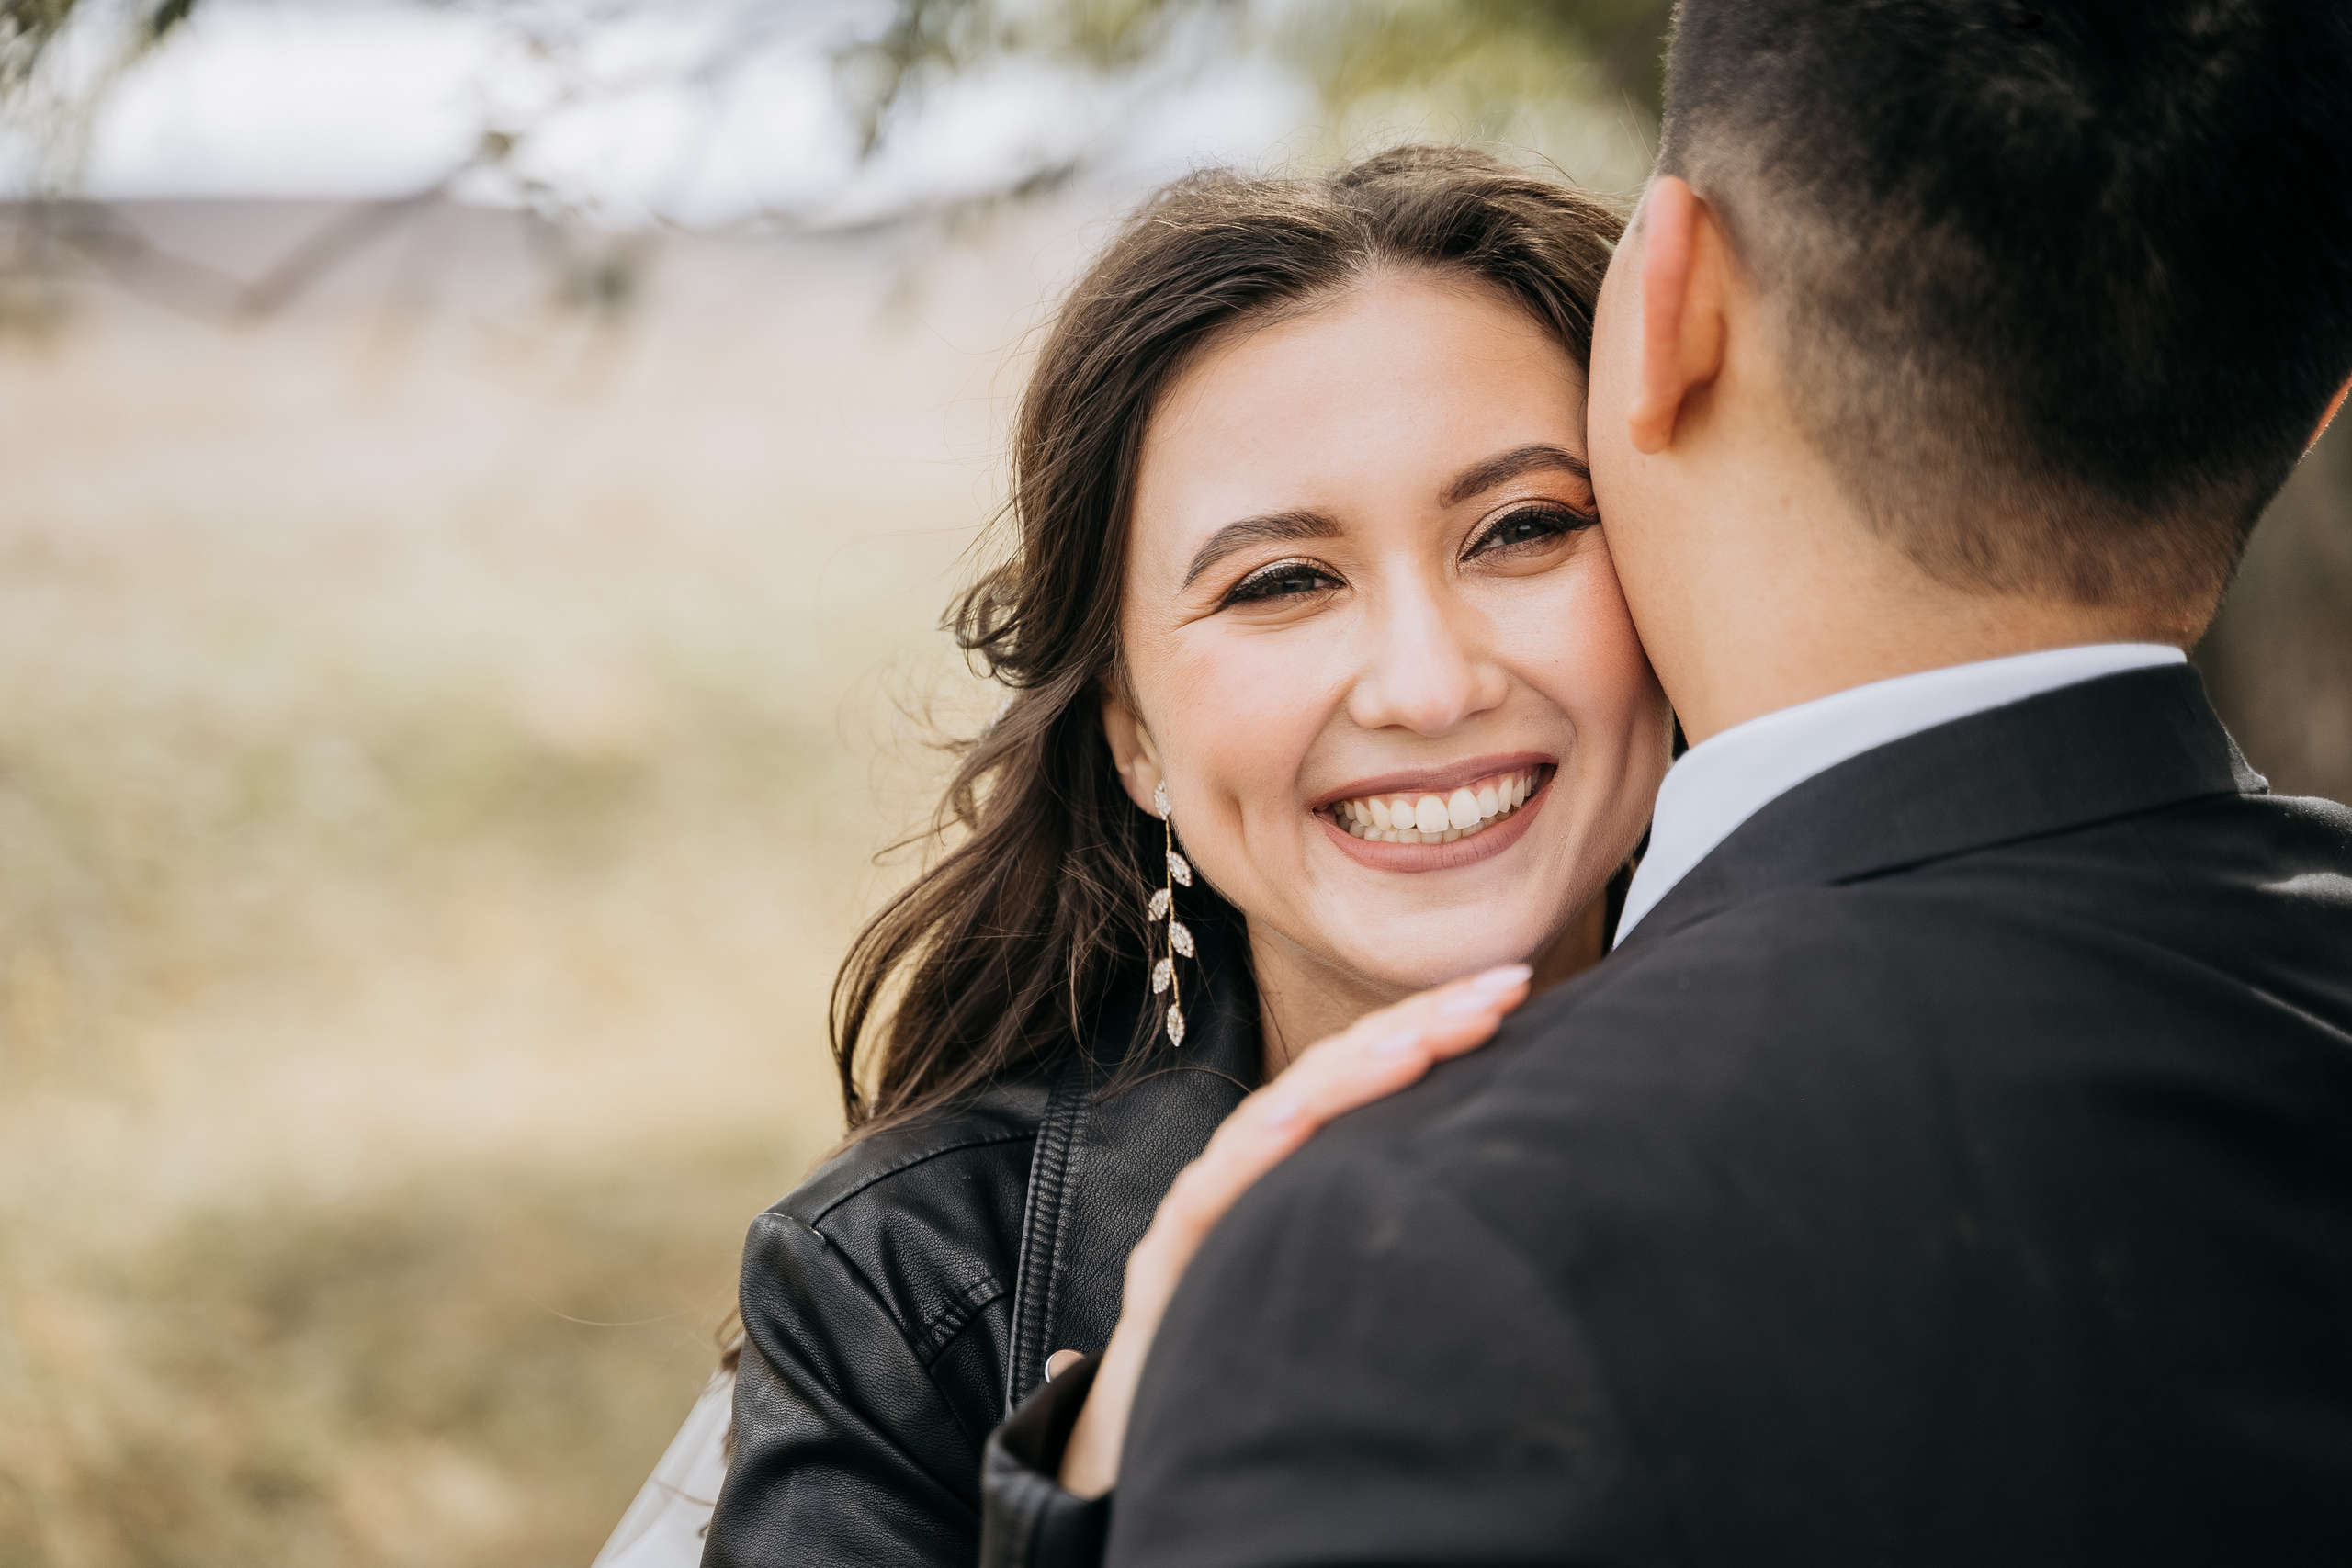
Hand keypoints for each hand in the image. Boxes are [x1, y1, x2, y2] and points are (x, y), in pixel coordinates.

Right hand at [1055, 962, 1534, 1497]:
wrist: (1140, 1448)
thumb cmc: (1252, 1366)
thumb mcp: (1342, 1284)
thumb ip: (1394, 1234)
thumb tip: (1509, 1198)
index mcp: (1294, 1172)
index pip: (1368, 1079)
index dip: (1436, 1025)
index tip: (1516, 989)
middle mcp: (1248, 1175)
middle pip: (1333, 1079)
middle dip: (1418, 1024)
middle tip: (1501, 988)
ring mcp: (1203, 1211)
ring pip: (1278, 1119)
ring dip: (1352, 1072)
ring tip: (1424, 1039)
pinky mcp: (1166, 1262)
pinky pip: (1209, 1196)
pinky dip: (1255, 1149)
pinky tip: (1301, 1115)